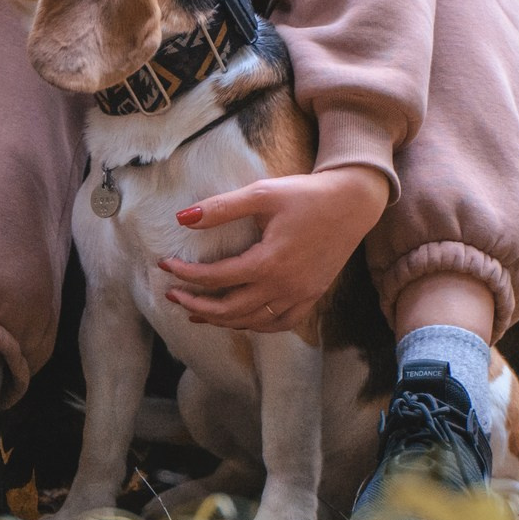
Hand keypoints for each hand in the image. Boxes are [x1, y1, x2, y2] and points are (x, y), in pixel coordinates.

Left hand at [160, 165, 387, 333]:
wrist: (352, 202)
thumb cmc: (305, 195)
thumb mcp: (261, 193)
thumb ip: (221, 208)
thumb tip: (182, 218)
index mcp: (269, 262)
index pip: (217, 278)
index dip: (187, 275)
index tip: (166, 266)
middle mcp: (285, 286)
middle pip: (230, 310)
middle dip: (196, 306)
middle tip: (173, 297)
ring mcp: (300, 295)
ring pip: (253, 321)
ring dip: (221, 320)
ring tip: (197, 313)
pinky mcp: (312, 296)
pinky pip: (280, 323)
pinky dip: (256, 325)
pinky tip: (242, 320)